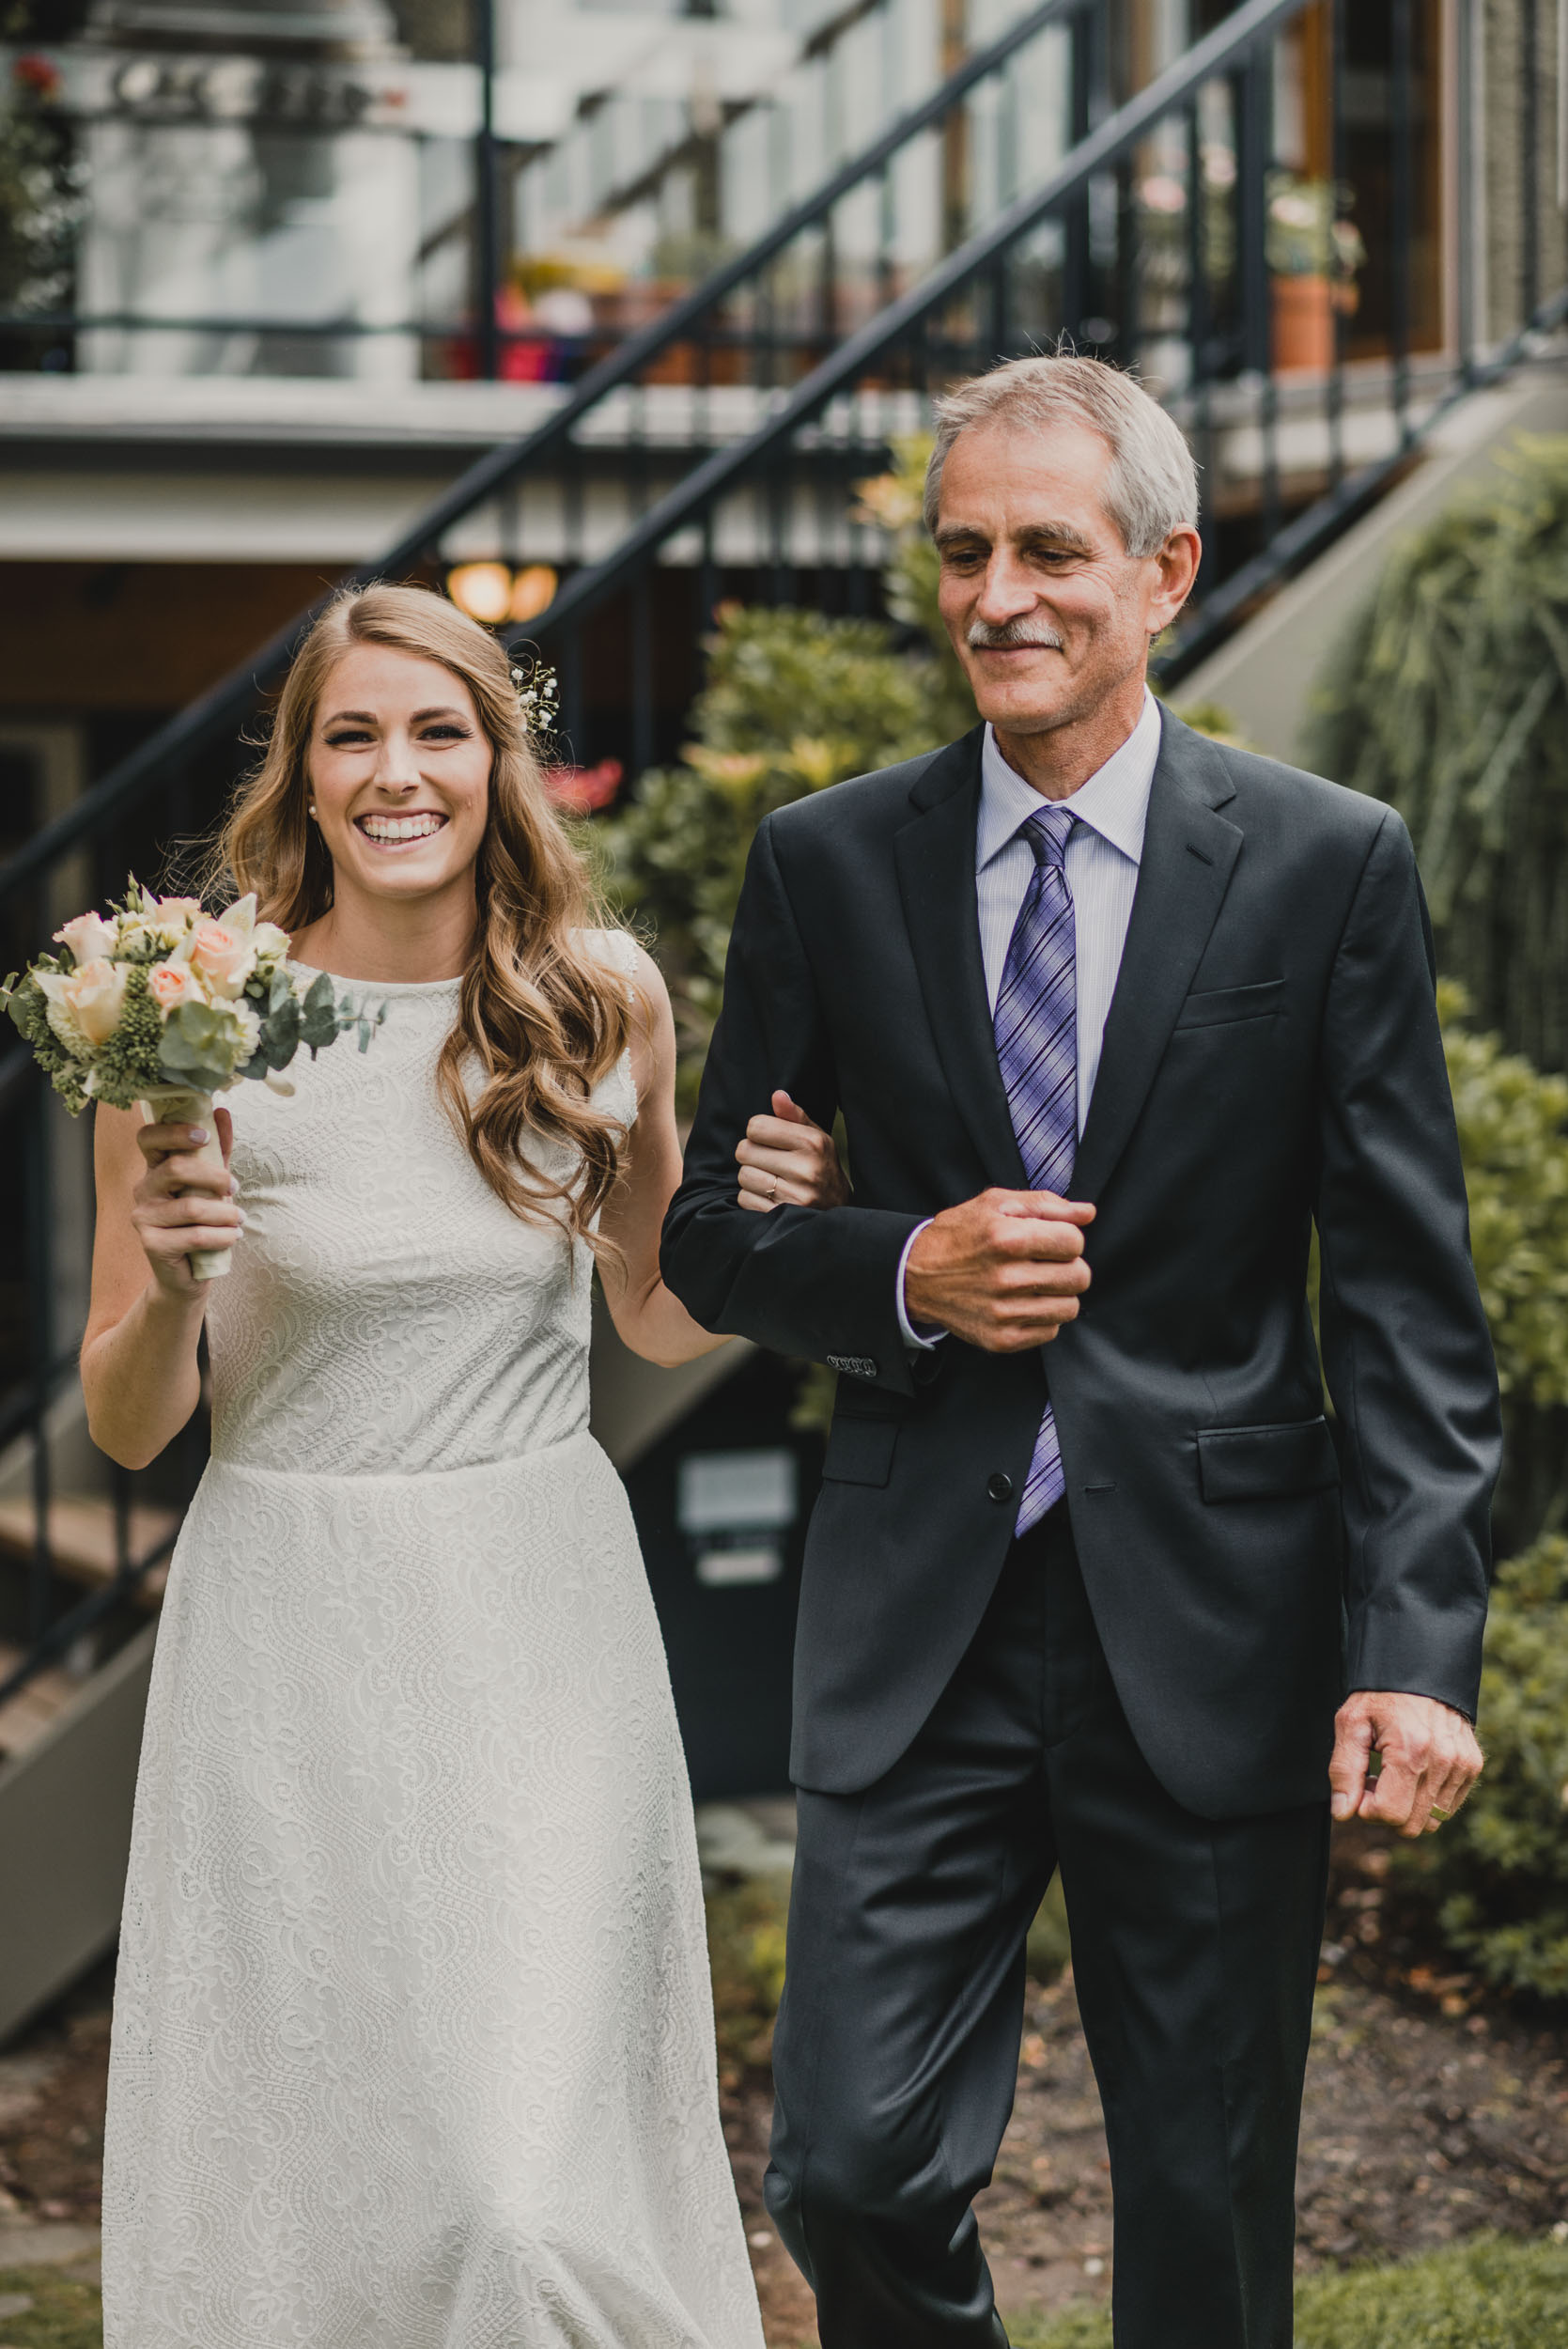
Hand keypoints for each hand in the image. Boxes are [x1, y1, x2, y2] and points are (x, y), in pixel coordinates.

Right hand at [131, 1109, 242, 1298]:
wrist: (189, 1272)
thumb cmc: (201, 1222)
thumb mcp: (211, 1183)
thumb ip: (217, 1150)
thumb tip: (222, 1111)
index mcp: (154, 1169)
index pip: (148, 1138)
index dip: (174, 1132)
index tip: (204, 1137)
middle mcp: (143, 1189)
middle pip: (175, 1169)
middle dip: (214, 1176)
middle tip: (235, 1185)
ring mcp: (143, 1217)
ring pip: (190, 1207)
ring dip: (224, 1212)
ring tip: (239, 1219)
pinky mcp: (152, 1244)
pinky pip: (195, 1236)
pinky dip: (222, 1235)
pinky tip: (234, 1236)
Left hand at [736, 1092, 850, 1212]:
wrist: (837, 1212)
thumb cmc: (821, 1166)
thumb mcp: (816, 1138)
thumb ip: (794, 1116)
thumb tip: (778, 1095)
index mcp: (813, 1143)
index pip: (756, 1126)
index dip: (758, 1132)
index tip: (769, 1141)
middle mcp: (805, 1169)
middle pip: (745, 1150)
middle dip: (752, 1155)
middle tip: (769, 1162)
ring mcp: (794, 1196)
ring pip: (743, 1175)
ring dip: (751, 1178)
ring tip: (771, 1180)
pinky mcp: (780, 1216)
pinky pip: (744, 1198)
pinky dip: (751, 1197)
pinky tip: (770, 1197)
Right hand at [904, 1188, 1094, 1350]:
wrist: (915, 1276)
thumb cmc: (959, 1234)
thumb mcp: (995, 1204)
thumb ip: (1045, 1204)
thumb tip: (1087, 1213)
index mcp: (1006, 1238)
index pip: (1074, 1242)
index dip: (1066, 1238)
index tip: (1049, 1240)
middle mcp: (1005, 1278)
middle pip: (1079, 1277)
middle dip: (1068, 1266)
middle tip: (1045, 1263)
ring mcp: (1003, 1313)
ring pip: (1069, 1307)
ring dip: (1058, 1294)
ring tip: (1034, 1283)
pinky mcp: (1001, 1339)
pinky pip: (1051, 1331)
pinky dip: (1042, 1317)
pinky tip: (1022, 1303)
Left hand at [1328, 1690, 1483, 1837]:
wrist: (1420, 1668)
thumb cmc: (1381, 1695)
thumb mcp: (1351, 1723)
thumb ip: (1343, 1770)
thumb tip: (1343, 1812)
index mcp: (1411, 1751)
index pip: (1390, 1814)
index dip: (1366, 1808)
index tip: (1360, 1784)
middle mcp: (1443, 1762)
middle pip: (1412, 1825)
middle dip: (1386, 1810)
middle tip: (1374, 1779)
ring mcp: (1462, 1766)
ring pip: (1432, 1821)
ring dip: (1408, 1807)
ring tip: (1394, 1774)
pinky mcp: (1472, 1766)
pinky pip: (1448, 1807)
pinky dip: (1427, 1799)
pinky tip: (1413, 1772)